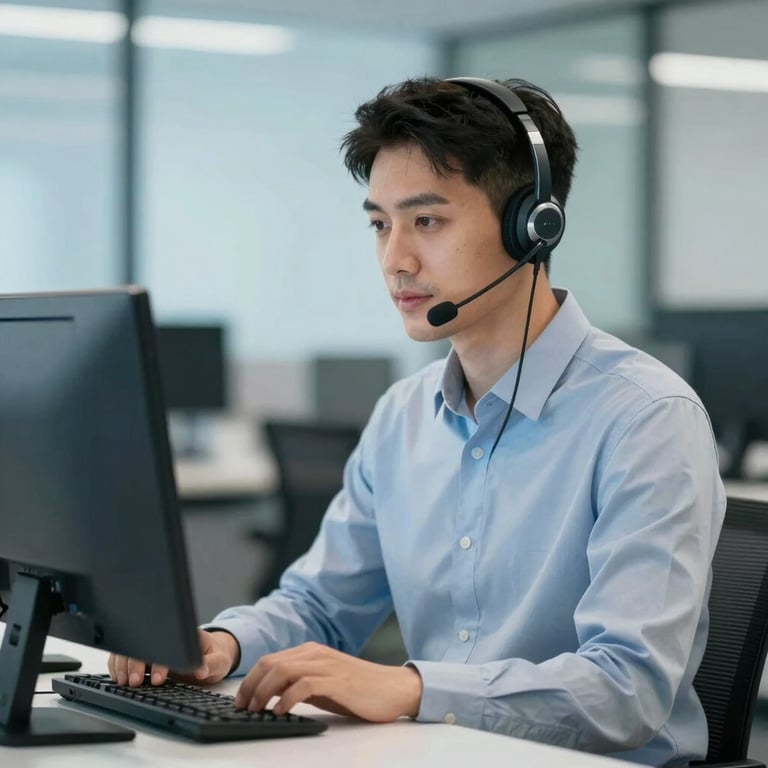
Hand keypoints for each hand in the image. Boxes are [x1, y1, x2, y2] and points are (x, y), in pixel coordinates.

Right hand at [107, 628, 239, 686]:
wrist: (210, 654)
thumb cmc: (214, 656)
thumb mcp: (220, 661)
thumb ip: (211, 665)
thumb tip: (202, 670)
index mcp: (183, 635)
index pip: (166, 642)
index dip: (159, 661)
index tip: (158, 678)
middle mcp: (164, 637)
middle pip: (143, 644)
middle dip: (135, 663)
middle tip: (135, 682)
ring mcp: (152, 645)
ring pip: (130, 649)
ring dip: (123, 664)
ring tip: (124, 682)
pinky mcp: (144, 654)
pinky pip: (125, 656)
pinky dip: (118, 666)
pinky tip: (119, 678)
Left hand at [233, 641, 421, 721]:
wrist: (394, 689)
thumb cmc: (358, 690)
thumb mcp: (323, 685)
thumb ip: (299, 684)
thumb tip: (271, 695)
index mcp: (311, 652)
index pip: (270, 660)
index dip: (250, 680)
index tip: (240, 701)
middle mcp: (316, 654)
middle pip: (271, 663)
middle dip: (251, 686)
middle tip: (242, 708)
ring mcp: (327, 665)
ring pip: (283, 670)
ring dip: (264, 691)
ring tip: (256, 710)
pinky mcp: (337, 680)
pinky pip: (304, 685)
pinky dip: (287, 697)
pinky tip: (280, 711)